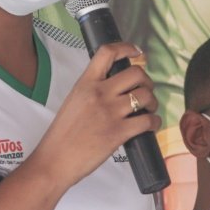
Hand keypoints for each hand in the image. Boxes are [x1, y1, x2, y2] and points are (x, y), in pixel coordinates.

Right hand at [33, 41, 160, 188]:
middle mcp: (99, 93)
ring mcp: (110, 112)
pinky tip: (151, 125)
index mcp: (85, 83)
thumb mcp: (73, 102)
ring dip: (153, 102)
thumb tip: (113, 88)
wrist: (54, 161)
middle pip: (136, 73)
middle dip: (147, 81)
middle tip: (145, 91)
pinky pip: (148, 121)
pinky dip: (155, 122)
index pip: (107, 53)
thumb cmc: (61, 136)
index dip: (127, 48)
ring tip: (148, 109)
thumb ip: (91, 91)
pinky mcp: (118, 132)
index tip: (137, 53)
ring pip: (145, 96)